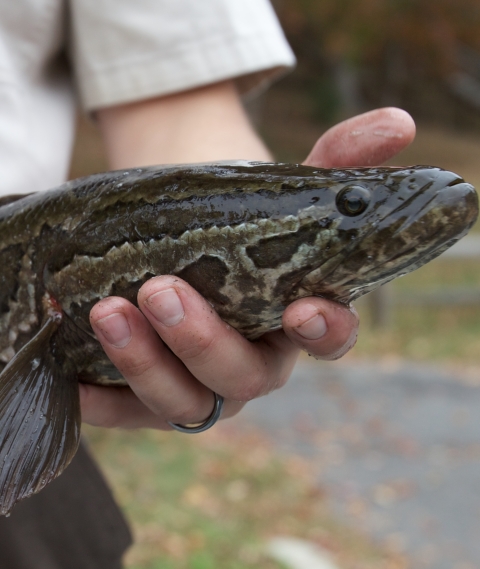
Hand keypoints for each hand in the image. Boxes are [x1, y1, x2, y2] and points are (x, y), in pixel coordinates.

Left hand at [81, 107, 414, 428]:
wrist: (177, 248)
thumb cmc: (235, 228)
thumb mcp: (280, 191)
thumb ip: (335, 160)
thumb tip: (397, 124)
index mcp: (295, 323)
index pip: (327, 340)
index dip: (323, 333)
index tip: (304, 310)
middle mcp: (253, 365)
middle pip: (243, 378)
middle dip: (203, 342)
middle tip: (161, 291)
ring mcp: (201, 387)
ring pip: (185, 402)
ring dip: (147, 365)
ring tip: (108, 311)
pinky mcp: (149, 400)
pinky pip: (130, 415)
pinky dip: (106, 402)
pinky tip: (77, 377)